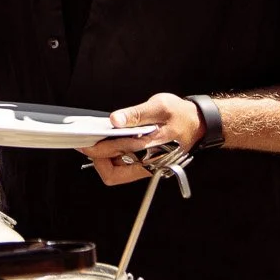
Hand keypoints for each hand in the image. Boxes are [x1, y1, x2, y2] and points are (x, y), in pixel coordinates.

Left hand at [80, 93, 205, 185]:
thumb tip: (115, 120)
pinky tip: (110, 140)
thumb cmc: (180, 115)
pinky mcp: (146, 163)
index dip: (95, 150)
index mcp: (151, 151)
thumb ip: (136, 114)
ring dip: (104, 157)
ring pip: (116, 172)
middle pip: (112, 172)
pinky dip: (113, 155)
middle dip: (96, 157)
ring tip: (98, 139)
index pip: (114, 157)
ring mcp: (146, 166)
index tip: (82, 141)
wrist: (197, 123)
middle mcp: (148, 164)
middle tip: (86, 141)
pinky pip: (123, 166)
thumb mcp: (160, 107)